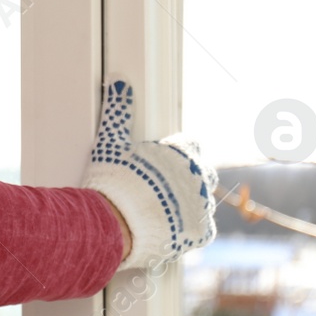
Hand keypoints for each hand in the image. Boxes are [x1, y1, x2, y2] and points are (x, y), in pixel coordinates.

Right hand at [81, 78, 217, 270]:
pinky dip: (189, 227)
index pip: (191, 145)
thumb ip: (119, 114)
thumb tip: (120, 84)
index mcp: (181, 152)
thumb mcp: (111, 144)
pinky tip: (169, 227)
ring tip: (159, 211)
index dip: (175, 154)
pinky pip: (203, 226)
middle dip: (184, 179)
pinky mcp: (203, 231)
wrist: (115, 226)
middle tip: (158, 189)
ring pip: (201, 200)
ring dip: (186, 203)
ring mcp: (204, 204)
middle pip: (200, 172)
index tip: (160, 164)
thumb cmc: (113, 183)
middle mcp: (199, 176)